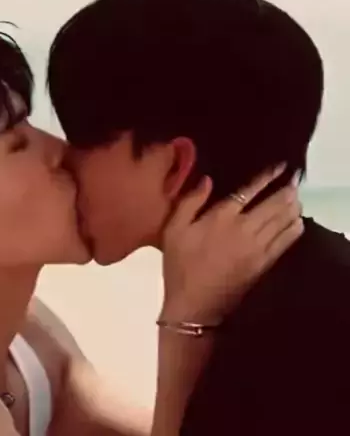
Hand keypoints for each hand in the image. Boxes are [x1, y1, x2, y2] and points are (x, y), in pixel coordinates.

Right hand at [160, 164, 302, 323]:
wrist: (194, 303)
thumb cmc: (180, 264)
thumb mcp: (174, 230)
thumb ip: (190, 202)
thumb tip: (207, 180)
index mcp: (221, 217)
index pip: (249, 191)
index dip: (266, 177)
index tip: (279, 168)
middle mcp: (244, 228)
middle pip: (274, 204)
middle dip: (287, 190)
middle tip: (295, 180)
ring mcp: (257, 246)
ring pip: (283, 221)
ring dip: (293, 207)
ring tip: (296, 197)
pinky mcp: (264, 263)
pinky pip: (286, 241)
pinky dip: (294, 229)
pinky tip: (297, 222)